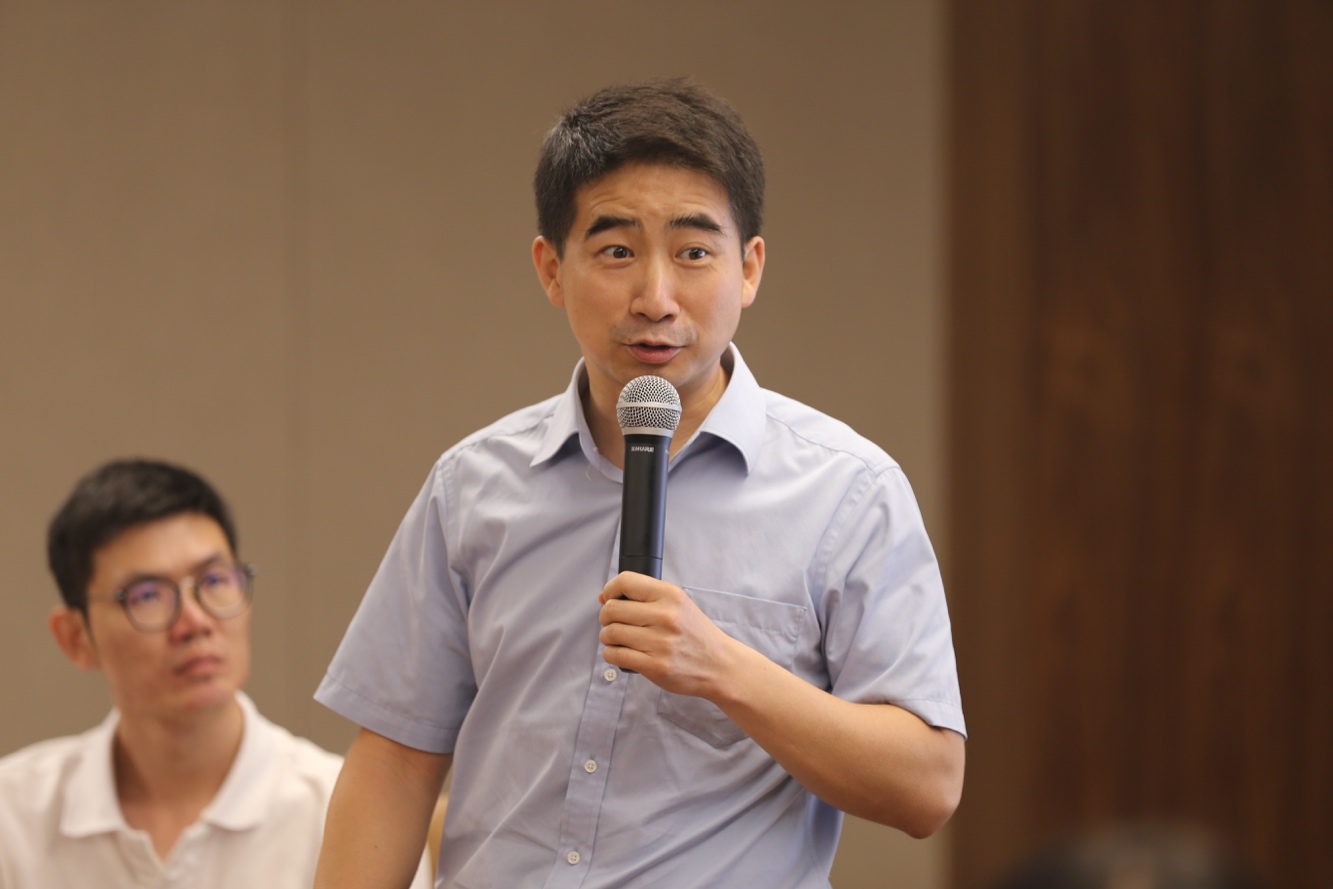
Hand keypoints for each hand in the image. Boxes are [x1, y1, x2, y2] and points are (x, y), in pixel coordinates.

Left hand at [597, 572, 736, 697]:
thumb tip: (604, 597)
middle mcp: (665, 616)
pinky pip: (615, 655)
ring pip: (610, 633)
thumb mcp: (679, 604)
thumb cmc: (695, 633)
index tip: (607, 598)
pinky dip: (611, 654)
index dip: (609, 589)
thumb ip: (646, 596)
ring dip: (607, 637)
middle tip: (613, 622)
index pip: (625, 581)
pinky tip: (621, 652)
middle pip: (612, 609)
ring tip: (618, 639)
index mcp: (670, 595)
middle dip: (605, 617)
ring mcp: (660, 643)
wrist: (719, 664)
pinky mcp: (655, 666)